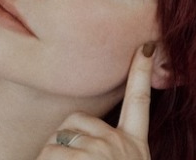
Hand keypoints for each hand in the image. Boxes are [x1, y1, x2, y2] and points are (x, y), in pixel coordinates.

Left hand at [36, 43, 154, 159]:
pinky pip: (49, 152)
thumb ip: (111, 145)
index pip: (139, 100)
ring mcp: (101, 149)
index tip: (146, 47)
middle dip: (65, 137)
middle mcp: (120, 143)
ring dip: (52, 156)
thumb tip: (81, 131)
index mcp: (135, 144)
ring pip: (59, 137)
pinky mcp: (82, 157)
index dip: (142, 72)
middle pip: (79, 118)